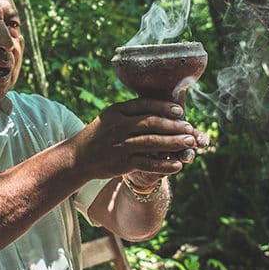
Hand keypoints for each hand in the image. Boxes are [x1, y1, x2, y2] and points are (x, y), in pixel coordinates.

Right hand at [72, 97, 208, 179]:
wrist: (78, 157)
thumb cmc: (99, 135)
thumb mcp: (110, 117)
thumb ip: (130, 112)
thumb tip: (159, 108)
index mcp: (116, 111)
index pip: (145, 105)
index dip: (165, 107)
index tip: (180, 111)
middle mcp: (118, 126)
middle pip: (152, 123)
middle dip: (174, 125)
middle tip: (190, 128)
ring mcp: (121, 145)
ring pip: (152, 142)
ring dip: (174, 142)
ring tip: (189, 142)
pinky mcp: (122, 163)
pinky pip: (148, 163)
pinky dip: (164, 164)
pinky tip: (177, 165)